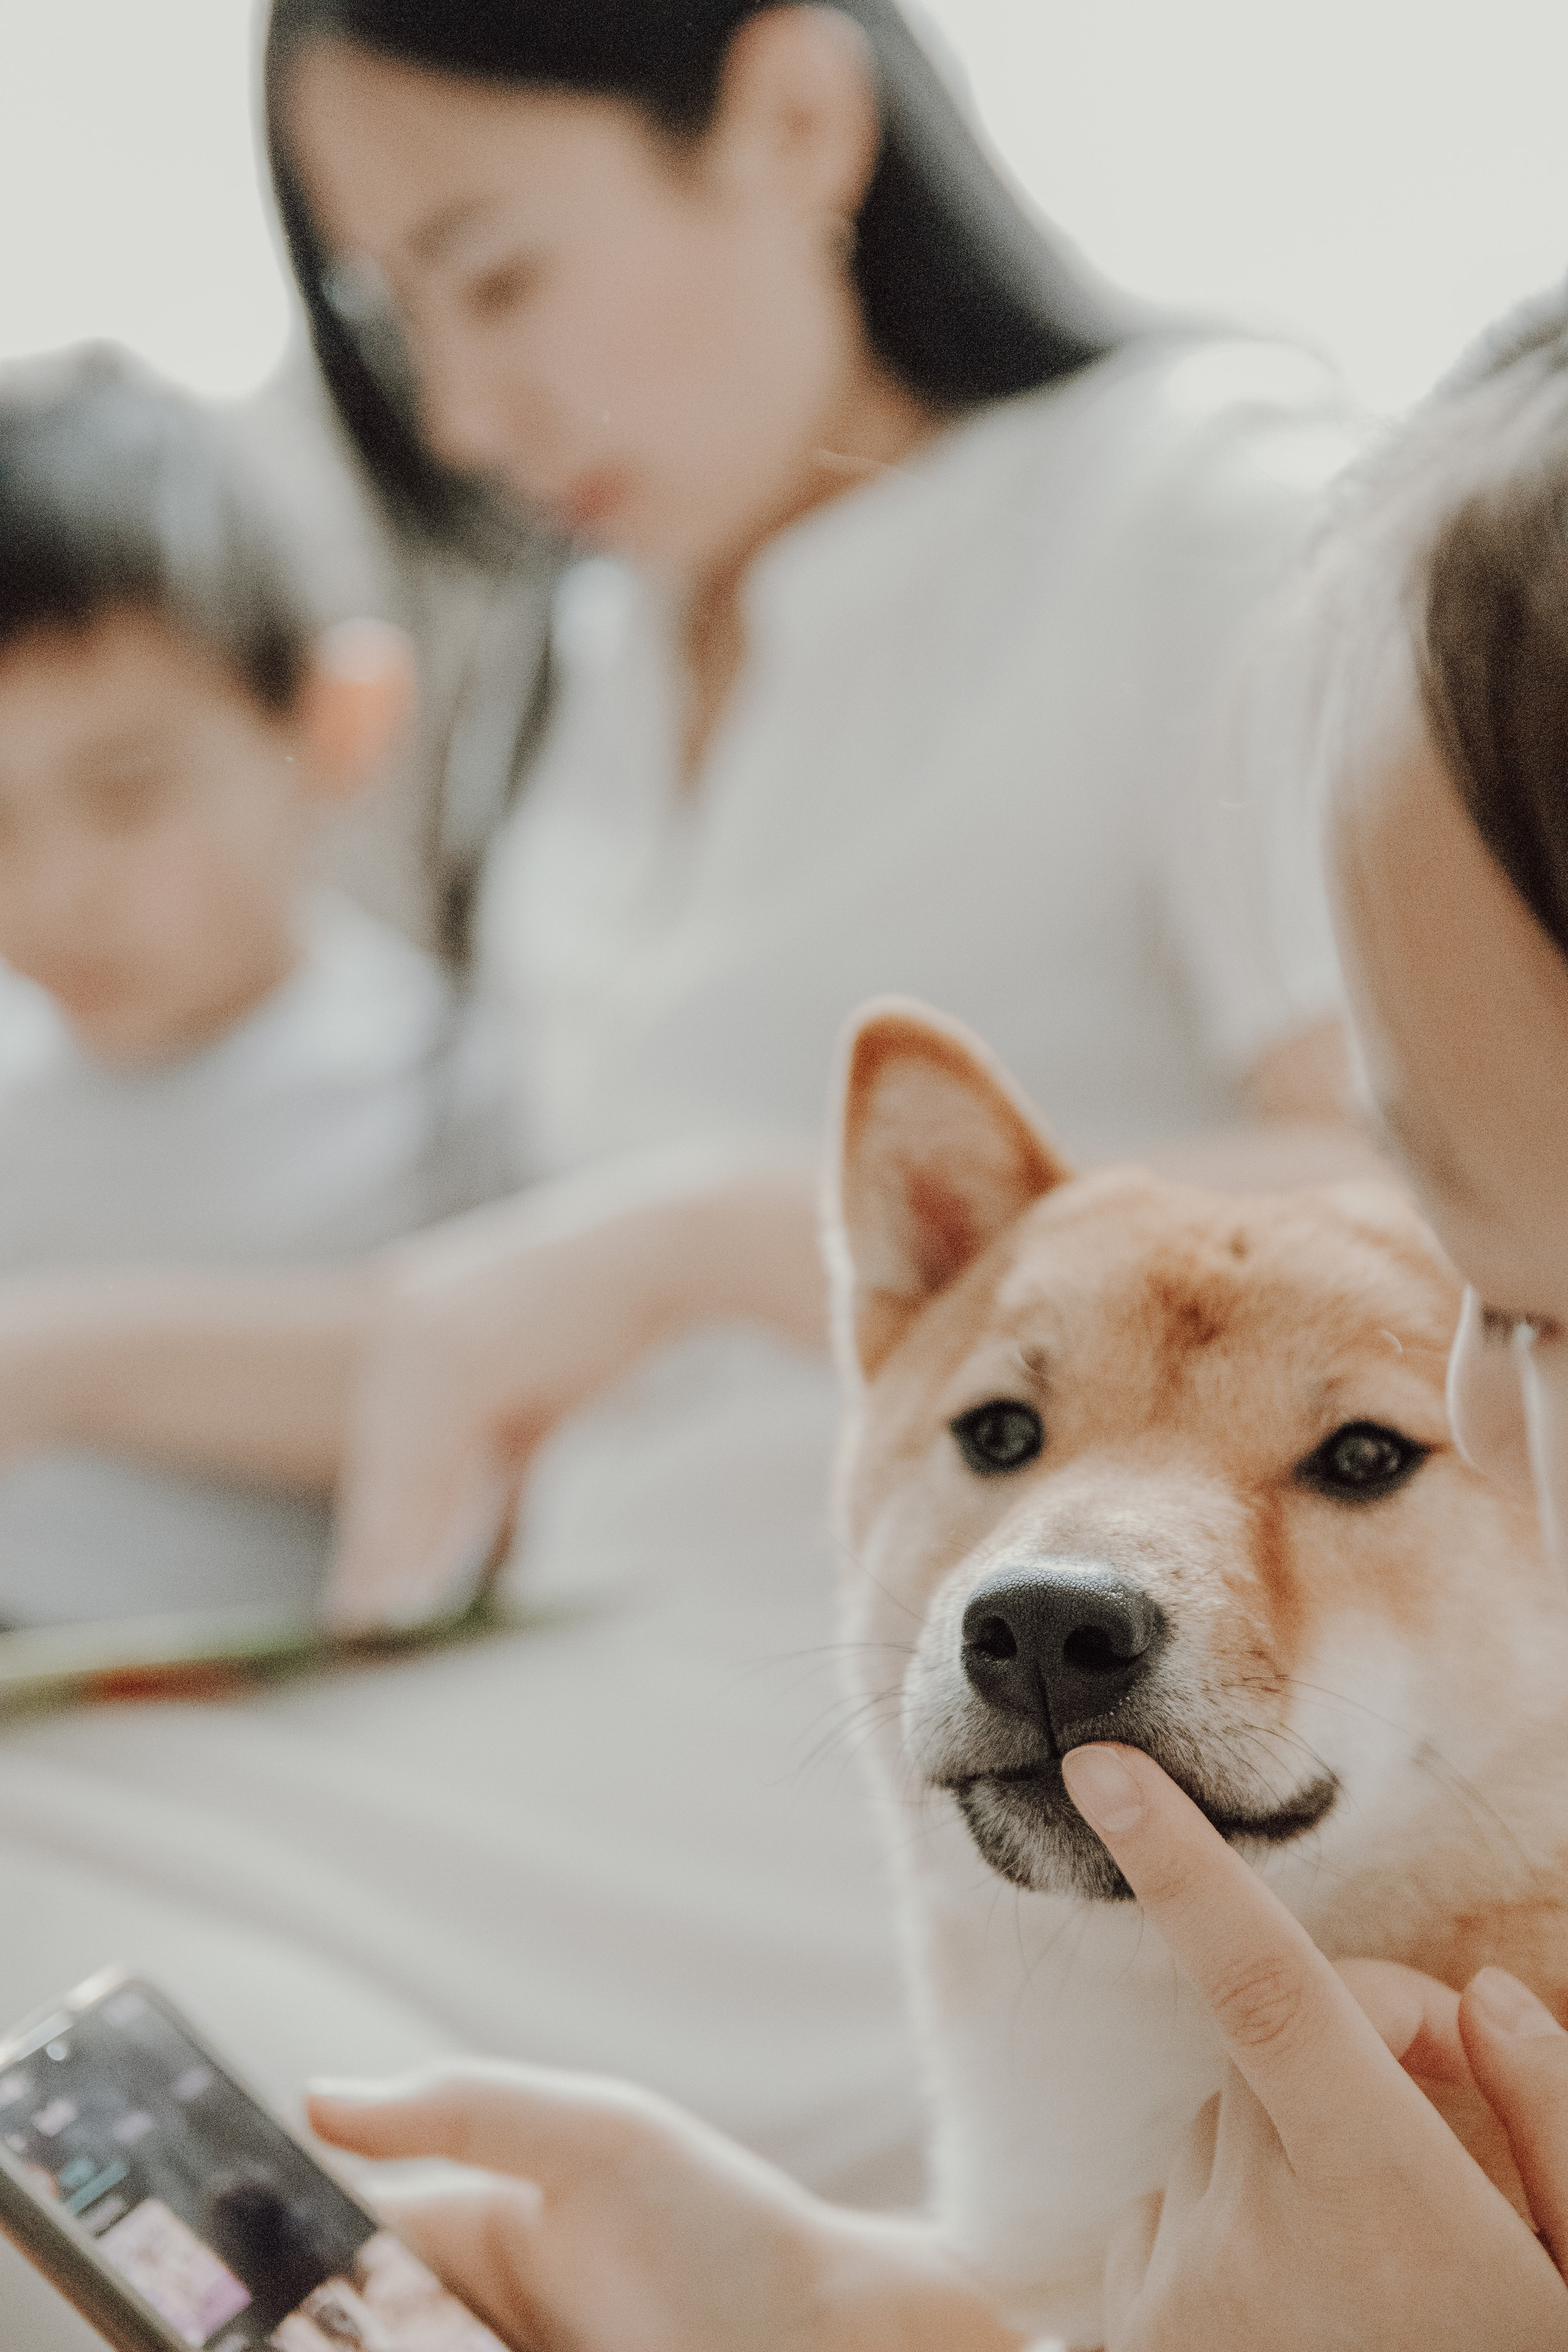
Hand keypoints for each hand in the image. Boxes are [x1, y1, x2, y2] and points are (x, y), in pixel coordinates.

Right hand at [306, 2063, 1021, 2351]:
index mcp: (468, 2241)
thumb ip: (464, 2108)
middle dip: (335, 2329)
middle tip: (367, 2326)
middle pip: (353, 2330)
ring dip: (378, 2345)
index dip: (281, 2281)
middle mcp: (468, 2328)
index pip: (337, 2261)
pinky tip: (432, 2351)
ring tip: (449, 2338)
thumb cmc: (731, 2234)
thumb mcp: (601, 2139)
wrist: (842, 2345)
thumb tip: (320, 2099)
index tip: (247, 2295)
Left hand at [328, 1188, 689, 1629]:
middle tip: (357, 1610)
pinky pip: (428, 1462)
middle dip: (373, 1536)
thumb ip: (496, 1444)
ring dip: (388, 1546)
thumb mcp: (537, 1387)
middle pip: (382, 1449)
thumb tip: (462, 1513)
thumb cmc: (615, 1310)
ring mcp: (423, 1330)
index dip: (377, 1504)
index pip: (388, 1427)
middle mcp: (404, 1312)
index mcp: (415, 1306)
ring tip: (380, 1612)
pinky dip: (418, 1528)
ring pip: (396, 1463)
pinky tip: (411, 1579)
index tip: (364, 1567)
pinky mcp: (456, 1356)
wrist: (661, 1249)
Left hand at [1060, 1742, 1567, 2350]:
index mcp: (1379, 2199)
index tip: (1102, 1766)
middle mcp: (1258, 2228)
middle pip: (1284, 2048)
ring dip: (1294, 2149)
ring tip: (1378, 2278)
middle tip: (1447, 2172)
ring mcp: (1181, 2281)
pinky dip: (1239, 2216)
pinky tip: (1309, 2309)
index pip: (1268, 1985)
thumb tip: (1472, 1995)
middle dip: (1358, 2057)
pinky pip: (1187, 2198)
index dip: (1185, 1865)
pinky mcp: (1133, 2317)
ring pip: (1233, 2123)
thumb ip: (1555, 2114)